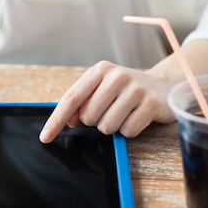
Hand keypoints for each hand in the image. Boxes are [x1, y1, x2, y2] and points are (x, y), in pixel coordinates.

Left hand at [39, 60, 175, 141]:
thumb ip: (81, 102)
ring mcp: (135, 89)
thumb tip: (69, 121)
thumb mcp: (101, 88)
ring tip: (124, 113)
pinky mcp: (150, 104)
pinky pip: (127, 131)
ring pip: (107, 126)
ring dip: (113, 126)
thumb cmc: (125, 90)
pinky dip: (129, 130)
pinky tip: (136, 117)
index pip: (71, 99)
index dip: (56, 120)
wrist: (163, 87)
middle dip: (95, 121)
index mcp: (99, 70)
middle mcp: (117, 76)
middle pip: (89, 117)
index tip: (45, 137)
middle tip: (110, 110)